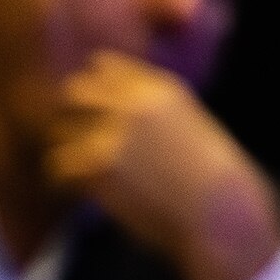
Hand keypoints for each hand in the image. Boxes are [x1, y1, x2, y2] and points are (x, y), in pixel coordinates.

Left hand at [36, 55, 279, 279]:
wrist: (221, 213)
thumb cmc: (211, 182)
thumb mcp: (188, 127)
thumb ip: (151, 113)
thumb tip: (115, 118)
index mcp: (158, 88)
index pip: (103, 66)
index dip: (94, 92)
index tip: (95, 117)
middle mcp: (133, 102)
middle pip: (74, 91)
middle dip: (70, 116)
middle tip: (76, 146)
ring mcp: (113, 131)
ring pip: (60, 130)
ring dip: (67, 152)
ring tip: (80, 174)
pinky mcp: (98, 163)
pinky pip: (58, 165)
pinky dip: (64, 182)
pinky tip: (79, 193)